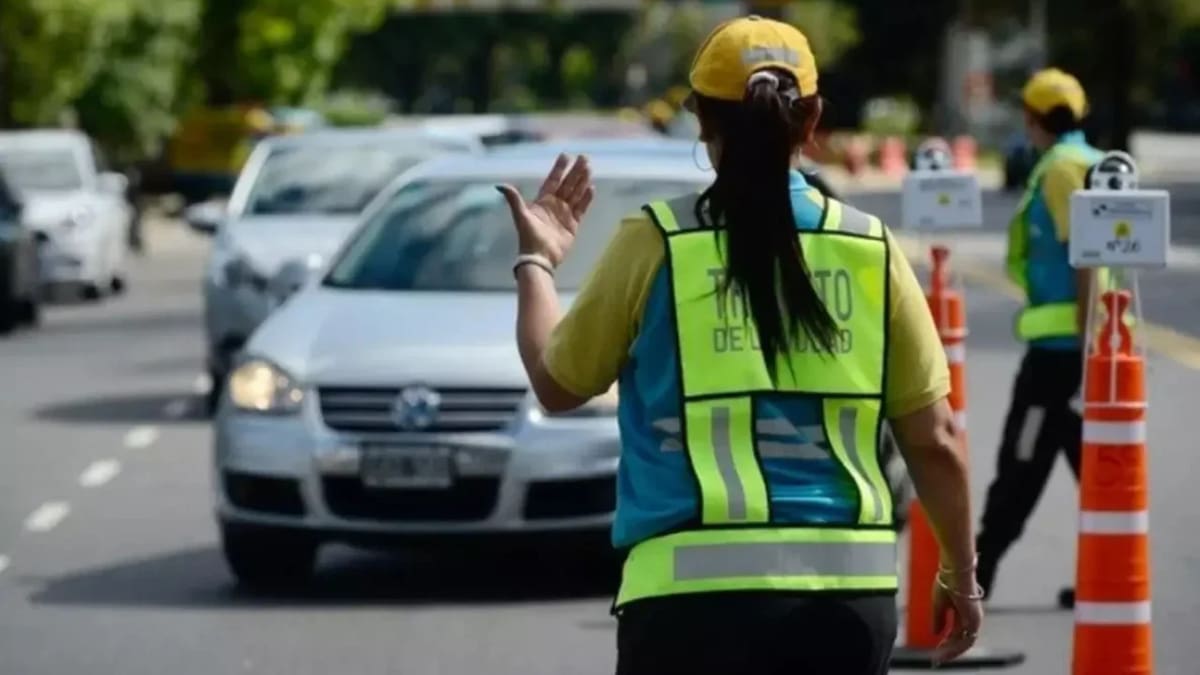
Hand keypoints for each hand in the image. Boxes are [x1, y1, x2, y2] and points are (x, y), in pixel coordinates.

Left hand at [497, 153, 594, 267]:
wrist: (540, 258)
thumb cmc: (529, 238)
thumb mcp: (521, 217)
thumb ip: (514, 199)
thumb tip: (500, 185)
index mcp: (542, 201)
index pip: (553, 180)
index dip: (559, 168)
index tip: (566, 155)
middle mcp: (554, 205)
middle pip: (567, 184)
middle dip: (575, 171)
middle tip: (584, 157)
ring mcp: (565, 214)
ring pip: (576, 193)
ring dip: (582, 181)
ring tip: (590, 168)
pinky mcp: (573, 224)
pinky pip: (581, 208)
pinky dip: (586, 199)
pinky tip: (592, 188)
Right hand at [931, 574, 983, 665]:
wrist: (955, 570)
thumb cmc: (947, 580)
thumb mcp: (939, 603)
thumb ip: (938, 619)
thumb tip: (936, 632)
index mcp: (963, 611)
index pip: (956, 632)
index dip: (946, 642)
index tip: (936, 650)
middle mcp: (971, 617)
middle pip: (961, 640)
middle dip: (949, 650)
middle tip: (937, 658)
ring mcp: (974, 618)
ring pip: (965, 643)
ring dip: (952, 651)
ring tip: (939, 657)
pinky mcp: (974, 619)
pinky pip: (967, 640)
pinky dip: (956, 647)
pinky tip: (945, 650)